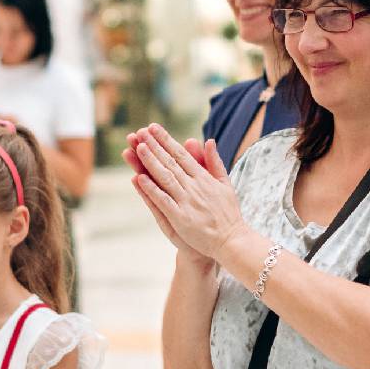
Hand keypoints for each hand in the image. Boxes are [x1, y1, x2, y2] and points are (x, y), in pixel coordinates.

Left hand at [128, 124, 246, 260]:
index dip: (166, 140)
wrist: (232, 240)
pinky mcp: (180, 218)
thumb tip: (208, 141)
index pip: (181, 154)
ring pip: (165, 177)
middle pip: (170, 162)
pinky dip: (151, 189)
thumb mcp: (225, 184)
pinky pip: (163, 201)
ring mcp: (187, 202)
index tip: (153, 128)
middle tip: (140, 131)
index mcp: (204, 178)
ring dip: (150, 162)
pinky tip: (139, 178)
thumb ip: (215, 162)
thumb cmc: (228, 213)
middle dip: (154, 146)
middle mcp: (194, 187)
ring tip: (138, 147)